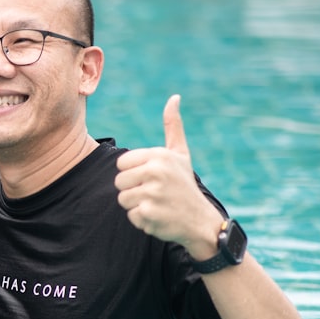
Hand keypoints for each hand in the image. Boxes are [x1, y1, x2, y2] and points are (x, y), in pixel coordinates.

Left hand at [114, 95, 223, 258]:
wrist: (201, 220)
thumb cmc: (185, 184)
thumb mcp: (180, 153)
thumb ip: (173, 126)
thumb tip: (173, 98)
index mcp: (159, 155)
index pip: (121, 164)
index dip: (134, 173)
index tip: (152, 178)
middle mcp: (156, 172)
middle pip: (119, 182)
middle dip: (133, 190)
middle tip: (155, 193)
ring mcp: (152, 193)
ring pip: (122, 199)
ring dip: (137, 205)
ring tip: (157, 204)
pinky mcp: (149, 214)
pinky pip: (130, 215)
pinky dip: (142, 219)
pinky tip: (159, 216)